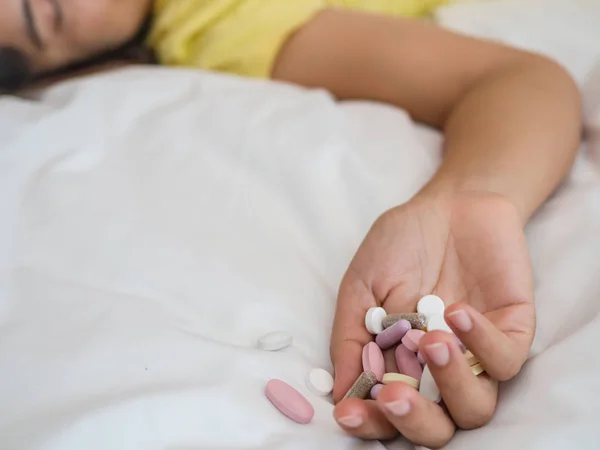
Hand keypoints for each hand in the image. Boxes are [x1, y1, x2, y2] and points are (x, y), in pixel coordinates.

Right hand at [330, 191, 534, 447]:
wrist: (447, 204)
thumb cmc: (399, 246)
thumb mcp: (362, 288)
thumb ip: (351, 338)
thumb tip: (341, 394)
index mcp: (401, 365)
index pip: (389, 411)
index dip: (371, 419)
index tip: (350, 412)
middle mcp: (440, 370)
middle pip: (437, 426)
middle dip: (414, 421)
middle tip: (393, 396)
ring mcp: (478, 354)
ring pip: (476, 406)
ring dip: (451, 383)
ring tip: (430, 340)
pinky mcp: (512, 331)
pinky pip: (506, 360)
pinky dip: (481, 343)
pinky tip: (456, 311)